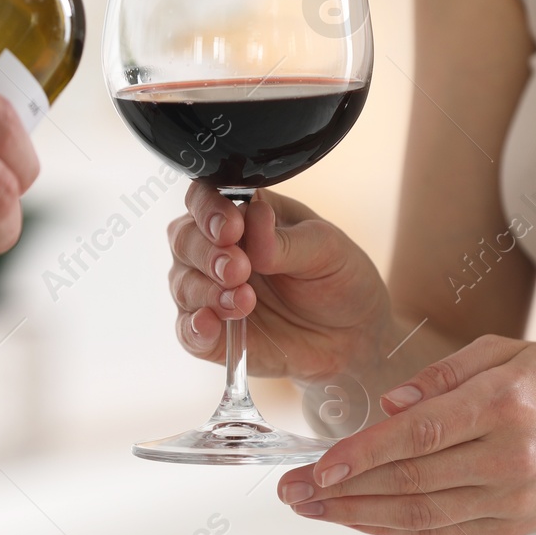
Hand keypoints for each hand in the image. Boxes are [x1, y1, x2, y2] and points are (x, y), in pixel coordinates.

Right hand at [167, 182, 394, 381]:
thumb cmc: (336, 278)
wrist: (353, 335)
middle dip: (207, 254)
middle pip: (184, 240)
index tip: (232, 229)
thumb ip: (285, 239)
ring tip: (244, 301)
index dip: (208, 210)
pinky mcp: (213, 335)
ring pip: (182, 284)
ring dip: (206, 291)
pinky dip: (193, 328)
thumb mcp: (325, 249)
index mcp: (242, 216)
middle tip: (239, 270)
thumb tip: (253, 219)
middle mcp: (216, 250)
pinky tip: (209, 325)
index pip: (204, 199)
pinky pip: (187, 331)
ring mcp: (210, 292)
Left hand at [276, 336, 535, 534]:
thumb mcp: (505, 350)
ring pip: (419, 515)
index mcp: (504, 403)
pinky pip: (439, 532)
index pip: (420, 435)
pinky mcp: (510, 527)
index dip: (364, 454)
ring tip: (310, 509)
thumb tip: (388, 406)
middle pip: (410, 481)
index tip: (319, 465)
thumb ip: (442, 374)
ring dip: (356, 515)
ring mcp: (511, 500)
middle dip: (342, 490)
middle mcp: (508, 458)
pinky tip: (355, 518)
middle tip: (291, 491)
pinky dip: (391, 529)